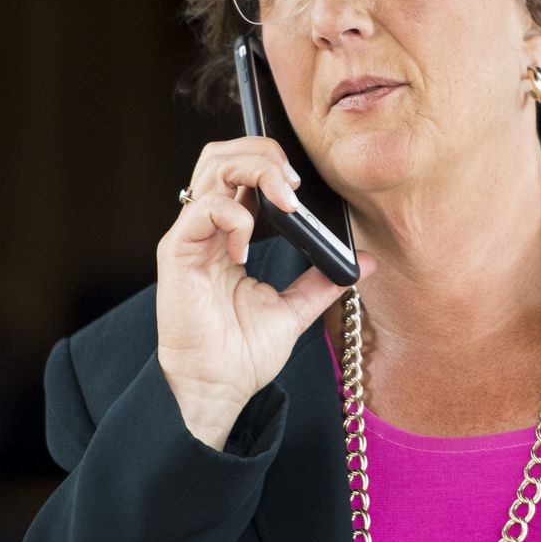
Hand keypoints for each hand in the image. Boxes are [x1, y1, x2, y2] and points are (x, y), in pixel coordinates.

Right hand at [156, 137, 368, 449]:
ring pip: (212, 165)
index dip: (272, 162)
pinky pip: (203, 209)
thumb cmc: (241, 353)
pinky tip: (245, 247)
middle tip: (294, 182)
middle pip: (224, 153)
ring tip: (283, 199)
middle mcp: (206, 227)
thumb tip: (363, 262)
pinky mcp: (176, 252)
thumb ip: (322, 281)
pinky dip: (234, 215)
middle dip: (263, 152)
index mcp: (229, 233)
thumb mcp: (294, 310)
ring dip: (255, 169)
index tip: (302, 184)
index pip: (242, 169)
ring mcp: (190, 236)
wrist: (216, 390)